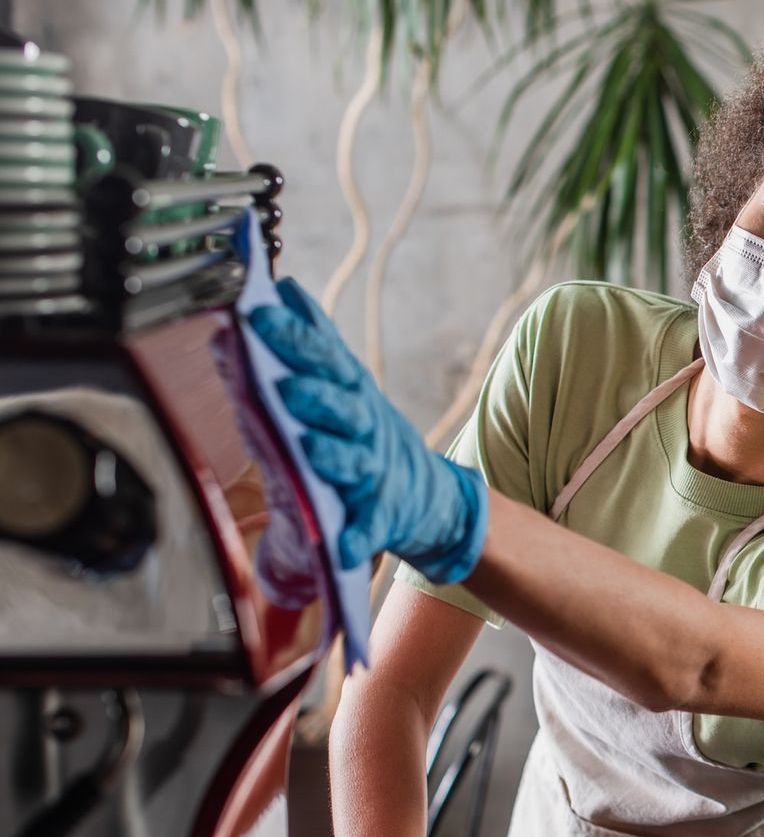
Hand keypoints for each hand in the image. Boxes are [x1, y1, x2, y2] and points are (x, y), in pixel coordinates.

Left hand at [247, 279, 487, 582]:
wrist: (429, 497)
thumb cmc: (366, 436)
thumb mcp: (345, 386)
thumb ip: (313, 346)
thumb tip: (283, 290)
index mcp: (350, 392)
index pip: (323, 357)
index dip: (296, 336)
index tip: (261, 314)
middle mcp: (365, 427)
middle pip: (343, 406)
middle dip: (316, 394)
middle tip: (286, 386)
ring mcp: (375, 471)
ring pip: (355, 461)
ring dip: (334, 456)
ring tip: (312, 453)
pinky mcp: (382, 515)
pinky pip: (369, 526)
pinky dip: (357, 537)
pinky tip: (343, 547)